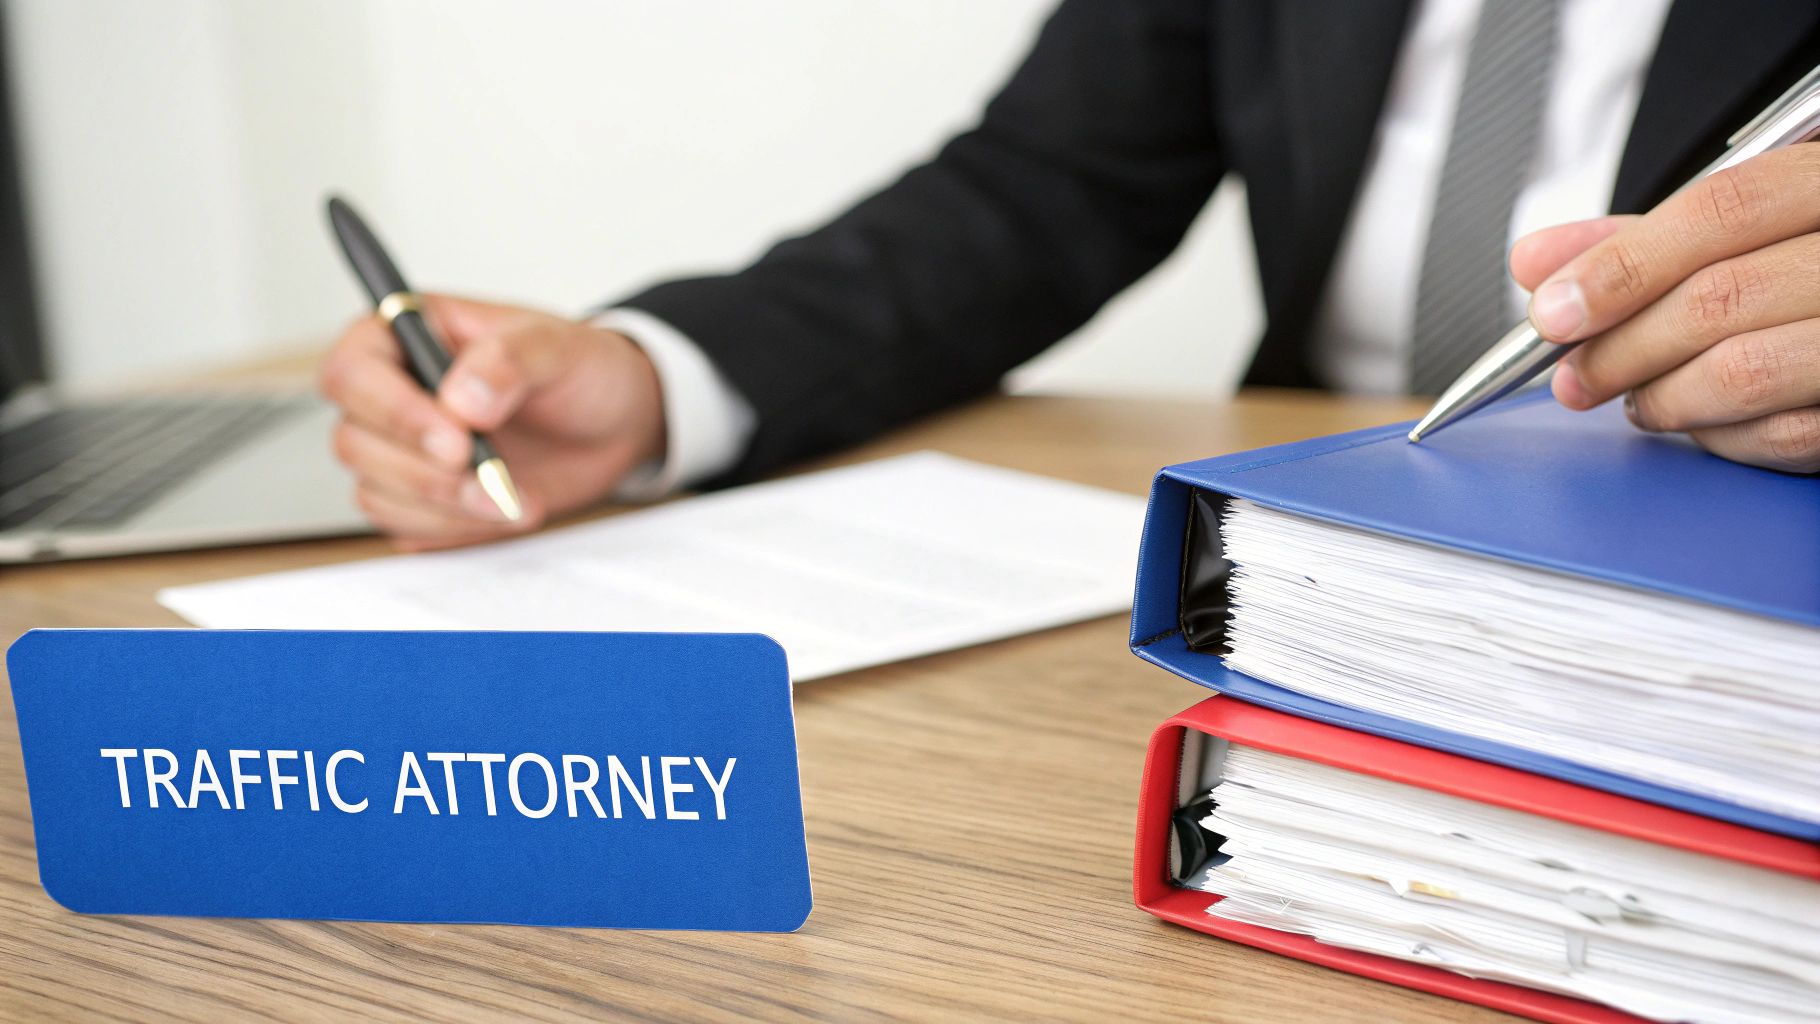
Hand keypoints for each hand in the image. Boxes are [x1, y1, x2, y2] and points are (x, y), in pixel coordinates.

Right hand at [319, 295, 665, 549]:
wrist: (613, 423)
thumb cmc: (579, 369)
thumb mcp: (556, 346)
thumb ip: (508, 360)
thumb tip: (461, 399)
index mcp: (402, 334)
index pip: (351, 372)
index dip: (395, 414)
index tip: (456, 443)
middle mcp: (389, 392)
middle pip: (354, 443)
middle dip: (427, 474)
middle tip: (496, 479)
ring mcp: (398, 449)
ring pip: (375, 493)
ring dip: (446, 508)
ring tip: (515, 498)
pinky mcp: (419, 496)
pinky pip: (406, 527)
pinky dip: (455, 529)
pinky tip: (504, 510)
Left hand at [1510, 145, 1819, 472]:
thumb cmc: (1801, 260)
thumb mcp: (1738, 230)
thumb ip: (1640, 242)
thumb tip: (1536, 264)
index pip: (1718, 212)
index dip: (1621, 267)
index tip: (1552, 312)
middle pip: (1718, 298)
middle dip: (1620, 348)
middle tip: (1572, 378)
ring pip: (1743, 371)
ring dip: (1662, 398)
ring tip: (1634, 402)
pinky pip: (1784, 432)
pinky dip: (1720, 437)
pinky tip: (1698, 424)